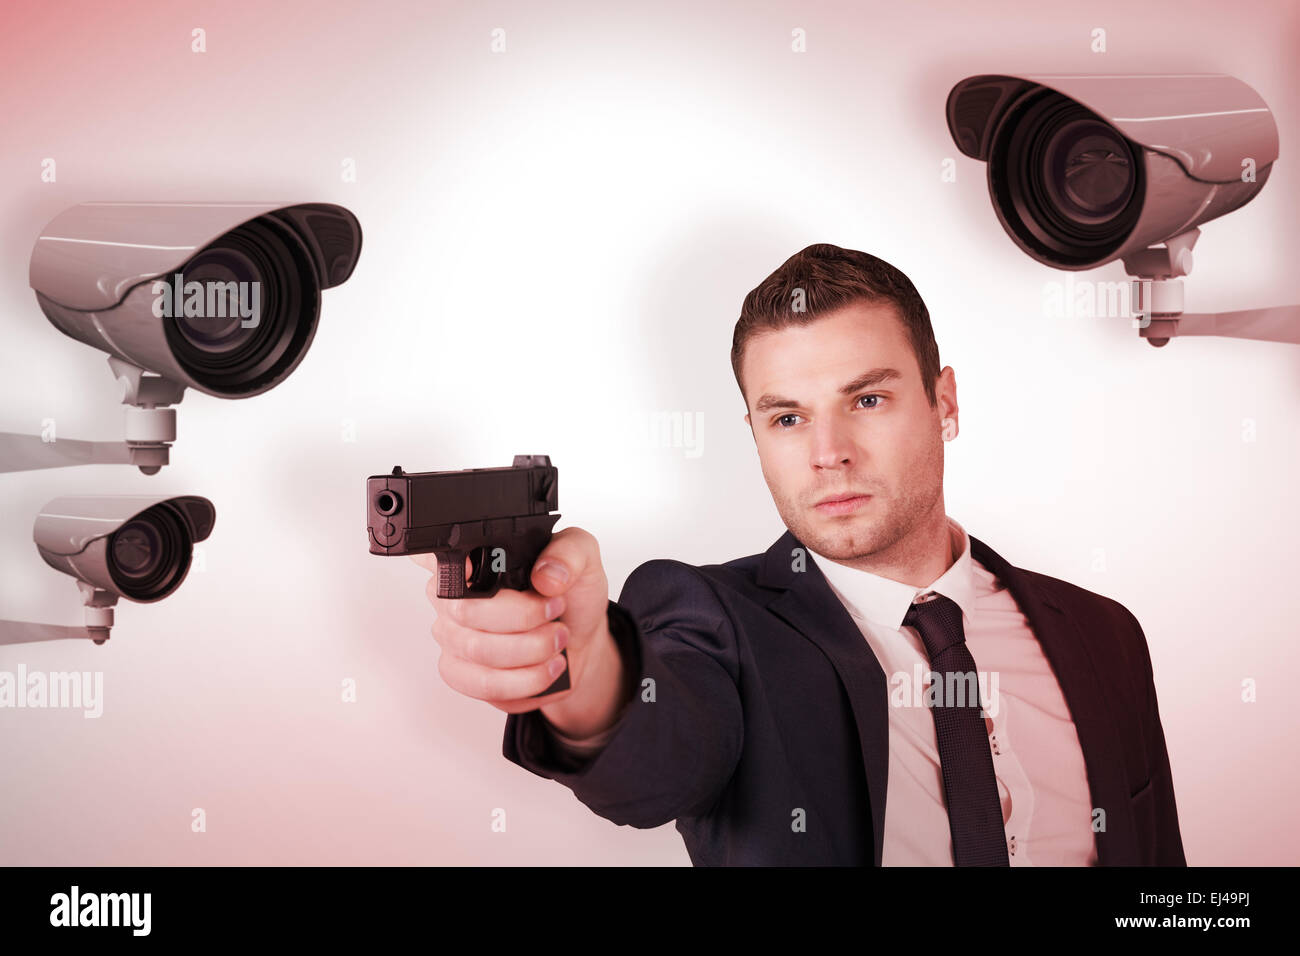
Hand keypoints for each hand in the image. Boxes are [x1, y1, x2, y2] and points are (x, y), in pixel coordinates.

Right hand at [411, 528, 618, 724]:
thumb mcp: (584, 557)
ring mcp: (452, 636)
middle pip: (464, 610)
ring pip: (477, 651)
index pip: (435, 553)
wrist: (579, 640)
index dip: (450, 563)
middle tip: (554, 612)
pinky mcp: (463, 674)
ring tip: (558, 640)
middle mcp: (452, 595)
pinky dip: (525, 680)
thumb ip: (568, 553)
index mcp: (471, 554)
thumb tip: (545, 576)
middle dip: (522, 617)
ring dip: (530, 649)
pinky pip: (484, 684)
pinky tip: (547, 667)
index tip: (472, 568)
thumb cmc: (571, 594)